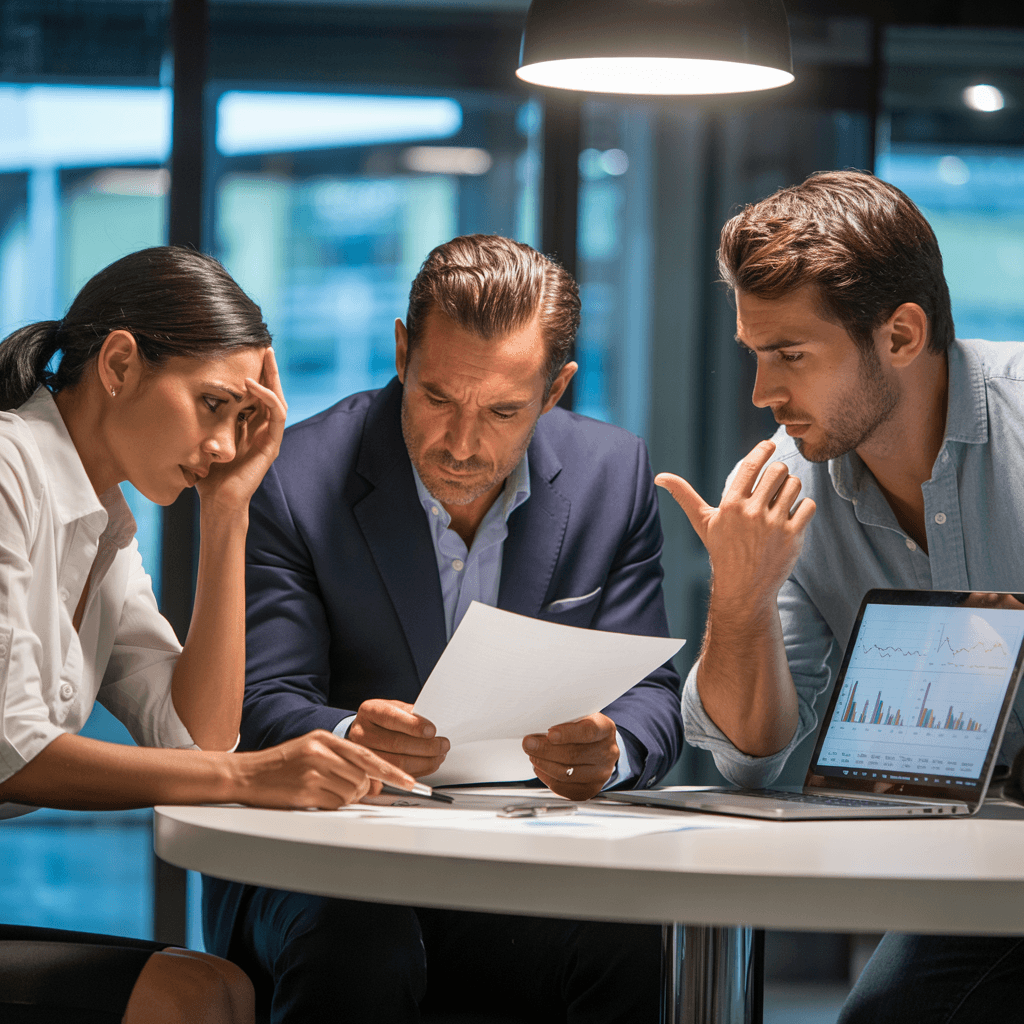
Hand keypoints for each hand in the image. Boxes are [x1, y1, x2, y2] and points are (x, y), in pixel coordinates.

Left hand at [198, 348, 287, 511]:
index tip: (247, 351)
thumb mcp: (200, 438)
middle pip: (271, 391)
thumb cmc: (207, 475)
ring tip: (265, 356)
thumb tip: (179, 394)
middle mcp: (262, 429)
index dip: (254, 373)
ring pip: (278, 399)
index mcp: (249, 426)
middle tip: (264, 345)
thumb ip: (200, 420)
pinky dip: (267, 398)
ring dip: (272, 377)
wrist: (218, 503)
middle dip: (268, 368)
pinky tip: (253, 385)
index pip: (256, 394)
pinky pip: (277, 415)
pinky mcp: (272, 445)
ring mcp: (269, 437)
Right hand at [233, 729, 416, 808]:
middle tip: (342, 789)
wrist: (247, 775)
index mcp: (326, 738)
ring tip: (323, 792)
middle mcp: (322, 751)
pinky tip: (315, 798)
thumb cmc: (282, 766)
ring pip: (352, 792)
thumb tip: (374, 783)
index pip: (369, 756)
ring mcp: (314, 771)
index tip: (410, 782)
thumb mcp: (313, 752)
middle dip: (361, 789)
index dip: (392, 772)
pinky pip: (335, 804)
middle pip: (363, 778)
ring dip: (345, 798)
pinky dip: (331, 805)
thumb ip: (344, 761)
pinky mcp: (306, 790)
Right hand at [348, 699, 449, 776]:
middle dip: (425, 746)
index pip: (391, 717)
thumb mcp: (396, 708)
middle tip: (443, 745)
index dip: (413, 725)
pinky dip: (417, 772)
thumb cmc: (385, 719)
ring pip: (396, 763)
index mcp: (369, 711)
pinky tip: (428, 764)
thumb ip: (411, 714)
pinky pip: (395, 777)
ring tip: (439, 756)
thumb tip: (434, 725)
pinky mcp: (368, 772)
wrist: (365, 732)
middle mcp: (361, 732)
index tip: (432, 730)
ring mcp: (361, 754)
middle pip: (395, 743)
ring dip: (424, 761)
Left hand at [523, 713, 618, 799]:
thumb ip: (564, 720)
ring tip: (533, 755)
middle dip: (546, 750)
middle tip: (529, 744)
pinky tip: (540, 768)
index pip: (588, 731)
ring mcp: (601, 773)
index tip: (550, 734)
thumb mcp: (580, 717)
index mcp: (605, 729)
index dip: (568, 734)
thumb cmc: (584, 728)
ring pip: (567, 773)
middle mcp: (607, 752)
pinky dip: (548, 778)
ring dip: (544, 764)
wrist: (599, 747)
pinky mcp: (591, 789)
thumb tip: (538, 726)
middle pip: (574, 754)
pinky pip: (565, 788)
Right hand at [655, 440, 815, 610]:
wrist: (743, 588)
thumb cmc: (721, 551)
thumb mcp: (703, 522)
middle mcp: (752, 513)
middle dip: (778, 472)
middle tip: (774, 482)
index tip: (768, 445)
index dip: (762, 450)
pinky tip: (792, 516)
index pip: (751, 465)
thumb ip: (684, 495)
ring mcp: (774, 525)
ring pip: (795, 485)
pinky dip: (804, 507)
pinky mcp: (793, 536)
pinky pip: (808, 505)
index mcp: (730, 505)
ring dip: (791, 488)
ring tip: (782, 500)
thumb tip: (660, 477)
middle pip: (778, 470)